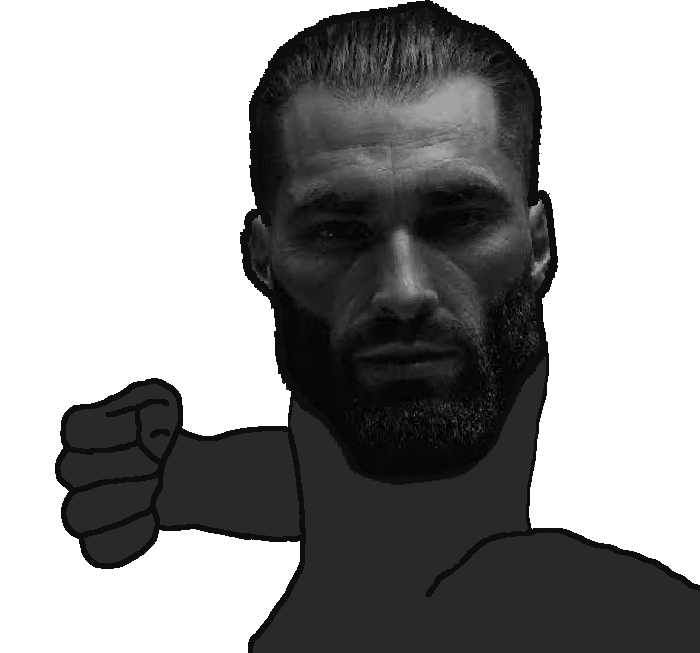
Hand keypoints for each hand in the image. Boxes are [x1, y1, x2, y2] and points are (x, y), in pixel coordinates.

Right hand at [57, 381, 179, 566]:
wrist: (180, 472)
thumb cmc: (162, 435)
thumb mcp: (162, 406)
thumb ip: (153, 404)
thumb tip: (151, 429)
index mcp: (85, 434)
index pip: (78, 427)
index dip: (113, 428)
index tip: (146, 433)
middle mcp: (79, 469)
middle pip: (74, 469)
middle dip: (122, 464)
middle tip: (155, 463)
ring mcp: (87, 504)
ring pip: (79, 514)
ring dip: (121, 501)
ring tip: (153, 490)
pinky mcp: (104, 536)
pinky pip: (101, 547)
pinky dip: (128, 536)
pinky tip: (153, 517)